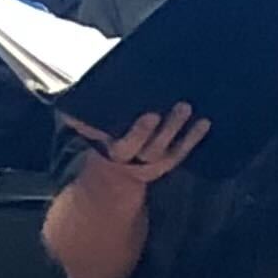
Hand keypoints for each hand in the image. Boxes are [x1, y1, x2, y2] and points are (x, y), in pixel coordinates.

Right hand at [63, 103, 209, 187]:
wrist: (115, 173)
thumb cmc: (104, 142)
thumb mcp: (91, 135)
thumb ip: (84, 123)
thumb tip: (72, 104)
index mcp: (111, 150)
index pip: (123, 142)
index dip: (138, 131)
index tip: (149, 114)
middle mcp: (134, 158)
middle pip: (148, 146)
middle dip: (161, 129)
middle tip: (175, 107)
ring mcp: (152, 162)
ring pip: (166, 148)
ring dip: (177, 128)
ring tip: (186, 106)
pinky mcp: (167, 161)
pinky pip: (181, 151)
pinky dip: (193, 138)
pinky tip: (205, 122)